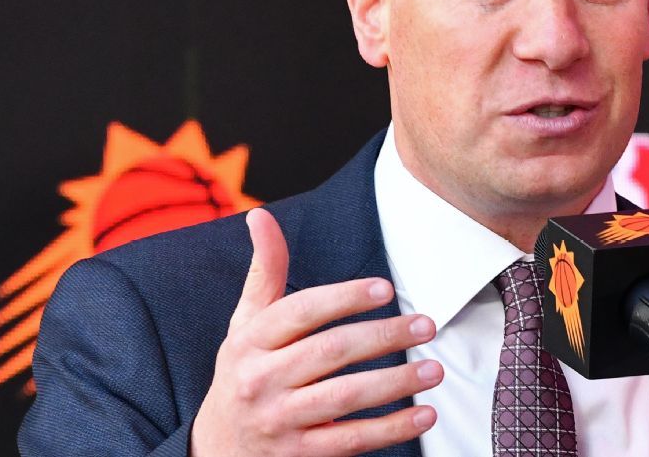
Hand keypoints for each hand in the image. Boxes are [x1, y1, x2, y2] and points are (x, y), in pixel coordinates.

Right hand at [191, 208, 441, 455]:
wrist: (215, 448)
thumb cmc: (244, 373)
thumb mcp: (246, 324)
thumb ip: (265, 271)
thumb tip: (261, 215)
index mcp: (249, 341)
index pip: (300, 311)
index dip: (344, 297)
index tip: (385, 289)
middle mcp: (260, 380)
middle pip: (329, 351)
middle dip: (383, 337)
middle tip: (426, 325)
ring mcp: (279, 421)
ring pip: (345, 397)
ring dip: (396, 383)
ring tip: (434, 370)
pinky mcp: (298, 456)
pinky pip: (351, 441)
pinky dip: (391, 429)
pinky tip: (423, 415)